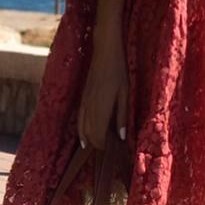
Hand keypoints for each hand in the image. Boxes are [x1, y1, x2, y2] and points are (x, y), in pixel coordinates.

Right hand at [77, 33, 127, 150]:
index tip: (112, 153)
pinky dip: (81, 130)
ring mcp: (83, 102)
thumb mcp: (125, 94)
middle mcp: (89, 108)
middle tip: (106, 152)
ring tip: (96, 148)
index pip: (98, 136)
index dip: (103, 147)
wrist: (104, 51)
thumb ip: (122, 116)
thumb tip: (121, 136)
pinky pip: (79, 119)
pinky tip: (85, 136)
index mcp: (101, 108)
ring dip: (88, 139)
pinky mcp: (82, 97)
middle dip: (96, 145)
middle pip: (89, 134)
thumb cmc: (118, 71)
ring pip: (82, 128)